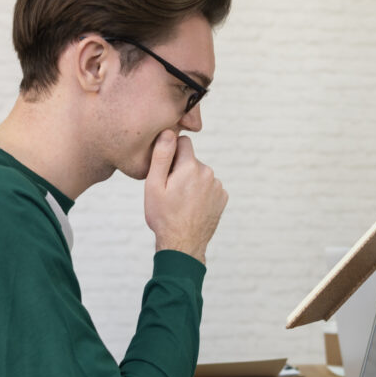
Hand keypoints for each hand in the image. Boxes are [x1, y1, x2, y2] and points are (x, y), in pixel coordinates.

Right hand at [144, 130, 227, 261]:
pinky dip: (201, 193)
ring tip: (180, 202)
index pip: (183, 142)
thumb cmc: (164, 216)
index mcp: (191, 167)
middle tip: (170, 191)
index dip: (171, 153)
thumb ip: (161, 155)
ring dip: (191, 182)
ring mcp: (218, 186)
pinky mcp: (222, 198)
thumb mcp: (153, 185)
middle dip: (181, 170)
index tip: (165, 169)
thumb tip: (169, 132)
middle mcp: (208, 173)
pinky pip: (209, 187)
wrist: (183, 244)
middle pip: (191, 160)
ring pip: (200, 174)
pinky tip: (192, 207)